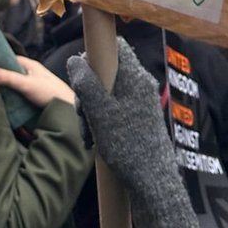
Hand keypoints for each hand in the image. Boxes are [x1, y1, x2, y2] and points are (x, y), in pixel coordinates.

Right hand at [0, 56, 75, 107]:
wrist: (68, 109)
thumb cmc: (51, 92)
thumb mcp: (27, 84)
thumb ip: (10, 78)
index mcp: (31, 65)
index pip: (10, 58)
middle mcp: (32, 73)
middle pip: (11, 72)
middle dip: (0, 76)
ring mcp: (33, 86)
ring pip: (15, 85)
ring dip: (6, 88)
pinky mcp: (34, 98)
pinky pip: (19, 95)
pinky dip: (12, 97)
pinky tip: (4, 102)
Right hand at [67, 39, 198, 227]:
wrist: (152, 182)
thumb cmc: (127, 145)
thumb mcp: (100, 112)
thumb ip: (86, 83)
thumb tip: (75, 59)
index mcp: (135, 77)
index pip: (116, 46)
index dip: (94, 54)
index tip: (82, 74)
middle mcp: (140, 85)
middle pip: (106, 72)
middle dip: (87, 92)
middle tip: (82, 115)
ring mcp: (140, 102)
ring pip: (106, 93)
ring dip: (91, 111)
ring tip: (88, 137)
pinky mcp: (139, 118)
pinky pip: (114, 109)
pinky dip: (101, 121)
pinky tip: (95, 141)